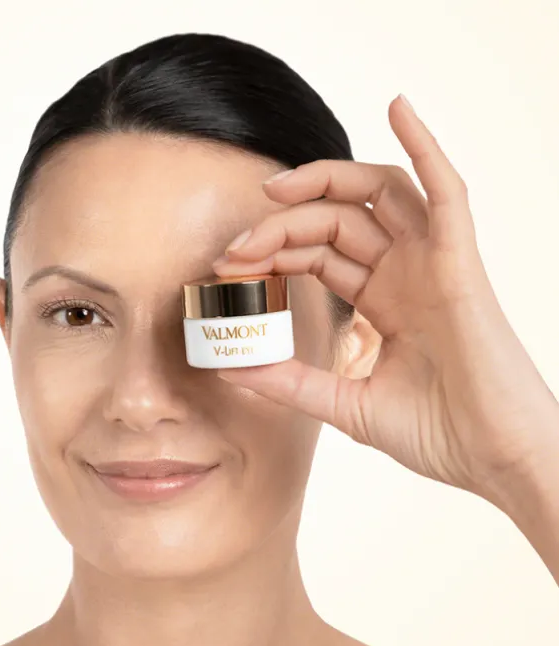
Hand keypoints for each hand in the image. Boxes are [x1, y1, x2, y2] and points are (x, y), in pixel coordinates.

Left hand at [213, 94, 558, 505]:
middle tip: (234, 247)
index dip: (272, 254)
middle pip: (336, 222)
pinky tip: (397, 108)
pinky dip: (425, 146)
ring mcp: (434, 265)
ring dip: (326, 181)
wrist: (494, 460)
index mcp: (383, 303)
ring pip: (379, 195)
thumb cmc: (438, 434)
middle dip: (280, 227)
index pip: (318, 257)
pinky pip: (447, 191)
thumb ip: (291, 381)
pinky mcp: (461, 265)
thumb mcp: (346, 405)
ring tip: (276, 188)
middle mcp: (407, 275)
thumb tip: (233, 368)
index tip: (228, 267)